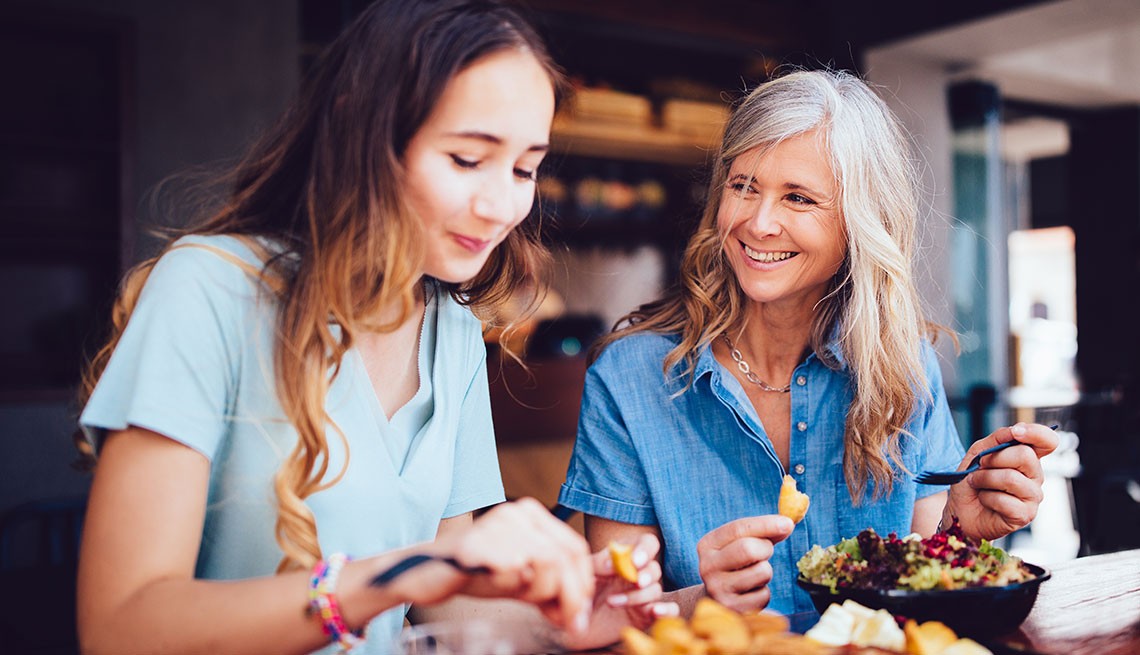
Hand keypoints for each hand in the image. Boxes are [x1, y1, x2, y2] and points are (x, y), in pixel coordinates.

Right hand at [409, 498, 594, 632]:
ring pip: (547, 565)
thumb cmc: (475, 573)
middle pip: (565, 558)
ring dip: (541, 593)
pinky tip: (499, 588)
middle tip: (564, 621)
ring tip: (521, 598)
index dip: (582, 584)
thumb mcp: (520, 577)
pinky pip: (515, 573)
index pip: (575, 548)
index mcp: (531, 514)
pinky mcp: (479, 546)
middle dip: (570, 596)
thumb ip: (550, 587)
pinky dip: (514, 590)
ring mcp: (498, 526)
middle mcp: (517, 513)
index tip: (577, 612)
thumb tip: (579, 614)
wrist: (425, 571)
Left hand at [559, 533, 678, 650]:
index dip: (645, 550)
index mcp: (627, 557)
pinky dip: (667, 610)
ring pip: (656, 590)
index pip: (647, 544)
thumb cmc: (581, 590)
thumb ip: (598, 563)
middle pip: (654, 568)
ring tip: (612, 602)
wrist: (575, 621)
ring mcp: (644, 595)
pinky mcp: (647, 615)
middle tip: (636, 582)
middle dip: (646, 574)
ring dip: (637, 596)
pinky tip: (655, 611)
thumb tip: (614, 563)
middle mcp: (638, 574)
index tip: (635, 561)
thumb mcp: (585, 572)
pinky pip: (669, 610)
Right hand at [696, 515, 794, 611]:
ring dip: (766, 571)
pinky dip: (764, 591)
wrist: (716, 599)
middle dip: (766, 548)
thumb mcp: (740, 543)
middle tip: (766, 551)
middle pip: (748, 549)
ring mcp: (718, 589)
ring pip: (761, 572)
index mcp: (707, 545)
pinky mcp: (732, 609)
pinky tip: (751, 592)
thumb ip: (762, 532)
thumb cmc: (735, 564)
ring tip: (754, 574)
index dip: (765, 524)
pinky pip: (764, 595)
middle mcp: (708, 566)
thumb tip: (787, 524)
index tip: (788, 523)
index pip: (738, 528)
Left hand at [945, 422, 1058, 540]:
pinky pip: (1004, 500)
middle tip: (980, 466)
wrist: (960, 509)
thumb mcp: (978, 452)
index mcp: (1028, 458)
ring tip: (976, 483)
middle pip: (1025, 456)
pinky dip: (986, 497)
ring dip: (984, 479)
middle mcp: (1035, 476)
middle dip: (994, 458)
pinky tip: (985, 500)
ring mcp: (1033, 497)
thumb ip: (997, 439)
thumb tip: (1015, 430)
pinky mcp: (1025, 515)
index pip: (1047, 441)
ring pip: (1011, 478)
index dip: (1036, 433)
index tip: (1016, 432)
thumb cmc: (972, 480)